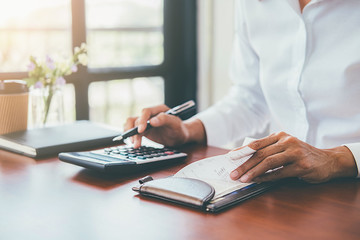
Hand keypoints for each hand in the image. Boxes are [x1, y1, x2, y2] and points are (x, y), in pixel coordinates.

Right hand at [124, 104, 205, 147]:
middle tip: (135, 142)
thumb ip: (165, 120)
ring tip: (135, 144)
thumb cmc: (179, 129)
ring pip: (132, 124)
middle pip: (137, 119)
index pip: (146, 112)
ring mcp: (146, 122)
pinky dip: (131, 136)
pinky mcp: (144, 130)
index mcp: (159, 109)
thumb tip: (152, 121)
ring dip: (131, 134)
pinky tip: (134, 142)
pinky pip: (133, 130)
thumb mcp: (175, 124)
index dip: (141, 120)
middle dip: (134, 131)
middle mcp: (151, 114)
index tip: (140, 131)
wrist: (180, 136)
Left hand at [230, 132, 357, 182]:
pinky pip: (279, 173)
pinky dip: (267, 178)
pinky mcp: (302, 165)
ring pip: (268, 162)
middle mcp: (287, 141)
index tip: (230, 158)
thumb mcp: (284, 147)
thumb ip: (268, 150)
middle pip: (260, 154)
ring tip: (243, 179)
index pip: (256, 144)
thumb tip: (245, 159)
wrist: (328, 160)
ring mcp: (295, 153)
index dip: (241, 151)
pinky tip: (258, 181)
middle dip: (244, 165)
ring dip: (253, 172)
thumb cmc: (301, 154)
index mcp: (280, 135)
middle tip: (233, 173)